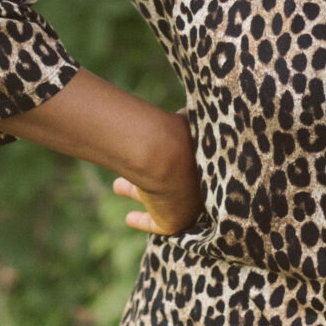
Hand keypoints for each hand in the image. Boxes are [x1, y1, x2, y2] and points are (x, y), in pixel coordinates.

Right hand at [112, 112, 202, 236]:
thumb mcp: (186, 116)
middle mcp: (199, 184)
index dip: (172, 153)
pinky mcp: (174, 221)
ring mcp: (188, 204)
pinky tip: (130, 219)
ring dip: (138, 192)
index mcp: (205, 160)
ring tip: (119, 185)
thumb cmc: (179, 132)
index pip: (189, 160)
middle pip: (173, 180)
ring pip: (159, 198)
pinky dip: (142, 221)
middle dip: (156, 172)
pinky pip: (155, 224)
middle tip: (139, 166)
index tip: (157, 147)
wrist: (170, 153)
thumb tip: (185, 102)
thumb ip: (186, 114)